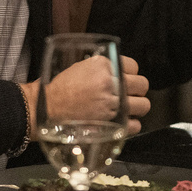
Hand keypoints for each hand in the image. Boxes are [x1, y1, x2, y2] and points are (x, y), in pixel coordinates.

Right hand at [30, 55, 150, 135]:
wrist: (48, 107)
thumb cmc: (62, 88)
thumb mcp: (82, 66)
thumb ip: (102, 67)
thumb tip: (117, 69)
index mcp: (105, 65)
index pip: (133, 66)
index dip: (130, 73)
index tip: (126, 78)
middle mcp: (112, 83)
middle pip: (142, 84)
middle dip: (137, 89)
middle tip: (130, 93)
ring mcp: (113, 103)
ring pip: (143, 105)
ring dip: (138, 106)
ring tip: (129, 108)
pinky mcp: (111, 123)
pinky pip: (135, 125)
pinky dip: (131, 125)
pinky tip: (124, 122)